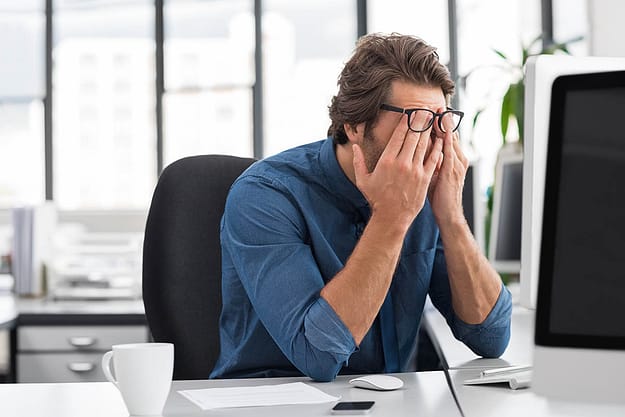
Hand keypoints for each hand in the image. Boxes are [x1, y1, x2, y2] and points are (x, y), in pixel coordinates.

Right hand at [352, 113, 442, 229]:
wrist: (392, 217)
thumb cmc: (377, 199)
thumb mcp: (363, 180)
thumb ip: (358, 161)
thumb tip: (354, 146)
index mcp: (386, 160)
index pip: (398, 135)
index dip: (405, 122)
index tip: (409, 112)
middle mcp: (401, 163)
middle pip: (413, 136)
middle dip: (419, 121)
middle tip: (424, 110)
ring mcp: (415, 170)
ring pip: (424, 145)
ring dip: (429, 130)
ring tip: (433, 119)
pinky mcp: (425, 178)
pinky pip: (433, 159)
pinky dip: (437, 147)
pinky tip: (441, 139)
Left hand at [429, 109, 468, 227]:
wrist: (448, 214)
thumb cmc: (440, 195)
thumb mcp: (436, 174)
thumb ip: (432, 160)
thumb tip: (422, 149)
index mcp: (453, 158)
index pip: (446, 136)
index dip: (441, 123)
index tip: (434, 111)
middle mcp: (457, 158)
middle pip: (449, 134)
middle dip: (443, 119)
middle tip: (437, 104)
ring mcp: (456, 164)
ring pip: (450, 140)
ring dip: (445, 125)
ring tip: (440, 111)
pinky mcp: (452, 171)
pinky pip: (448, 152)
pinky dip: (445, 140)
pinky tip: (441, 130)